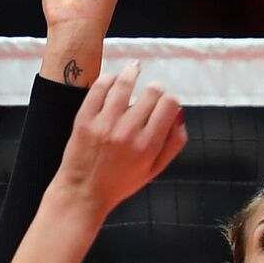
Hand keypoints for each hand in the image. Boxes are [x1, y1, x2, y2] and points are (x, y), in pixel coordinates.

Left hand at [51, 61, 187, 218]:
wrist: (83, 192)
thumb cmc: (121, 183)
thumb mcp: (155, 170)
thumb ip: (173, 143)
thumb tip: (180, 116)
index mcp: (149, 145)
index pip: (169, 104)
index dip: (170, 101)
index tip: (164, 105)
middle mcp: (128, 131)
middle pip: (151, 91)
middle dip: (154, 89)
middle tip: (150, 94)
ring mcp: (104, 123)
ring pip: (125, 83)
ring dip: (133, 73)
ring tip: (135, 69)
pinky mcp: (84, 118)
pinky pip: (99, 88)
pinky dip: (109, 79)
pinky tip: (114, 79)